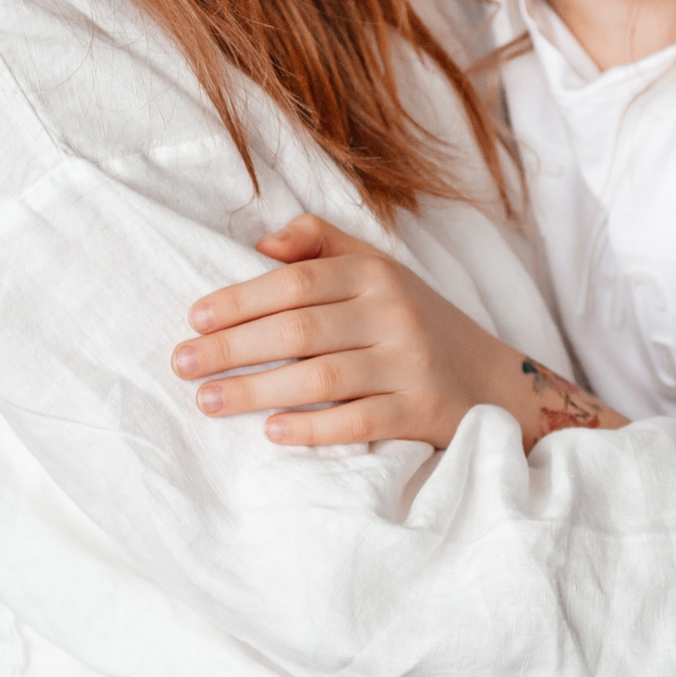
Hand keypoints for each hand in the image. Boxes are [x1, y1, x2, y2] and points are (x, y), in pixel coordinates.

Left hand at [172, 215, 535, 448]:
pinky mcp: (421, 411)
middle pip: (298, 328)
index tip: (194, 319)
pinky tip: (272, 433)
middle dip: (232, 348)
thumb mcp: (377, 271)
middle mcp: (393, 313)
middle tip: (182, 364)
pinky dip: (313, 428)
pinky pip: (359, 421)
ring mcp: (409, 363)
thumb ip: (321, 244)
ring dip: (256, 390)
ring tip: (208, 401)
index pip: (295, 282)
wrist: (494, 381)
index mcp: (375, 273)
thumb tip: (260, 243)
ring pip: (320, 376)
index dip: (240, 299)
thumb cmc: (415, 322)